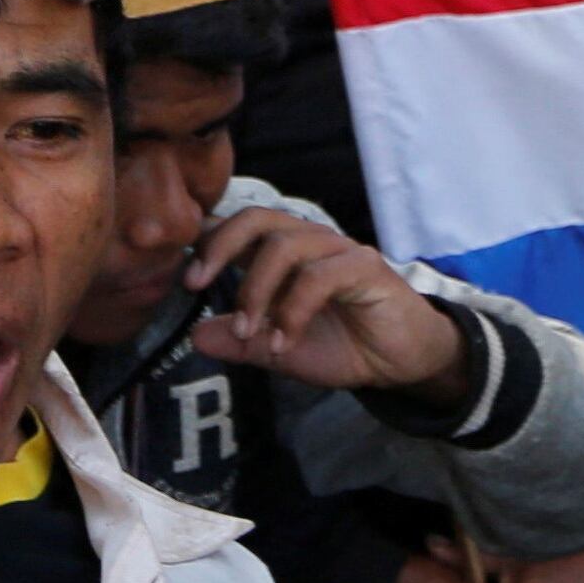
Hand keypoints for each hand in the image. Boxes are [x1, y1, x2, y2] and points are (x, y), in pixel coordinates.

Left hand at [180, 199, 469, 399]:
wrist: (402, 363)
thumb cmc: (345, 346)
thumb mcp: (280, 350)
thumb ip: (241, 342)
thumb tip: (195, 336)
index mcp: (285, 253)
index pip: (240, 227)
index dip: (207, 240)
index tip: (181, 275)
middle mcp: (309, 241)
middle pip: (256, 219)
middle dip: (220, 247)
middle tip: (197, 284)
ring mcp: (337, 250)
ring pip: (284, 245)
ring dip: (256, 290)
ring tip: (250, 334)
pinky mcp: (365, 267)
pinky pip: (319, 276)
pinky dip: (292, 311)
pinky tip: (282, 342)